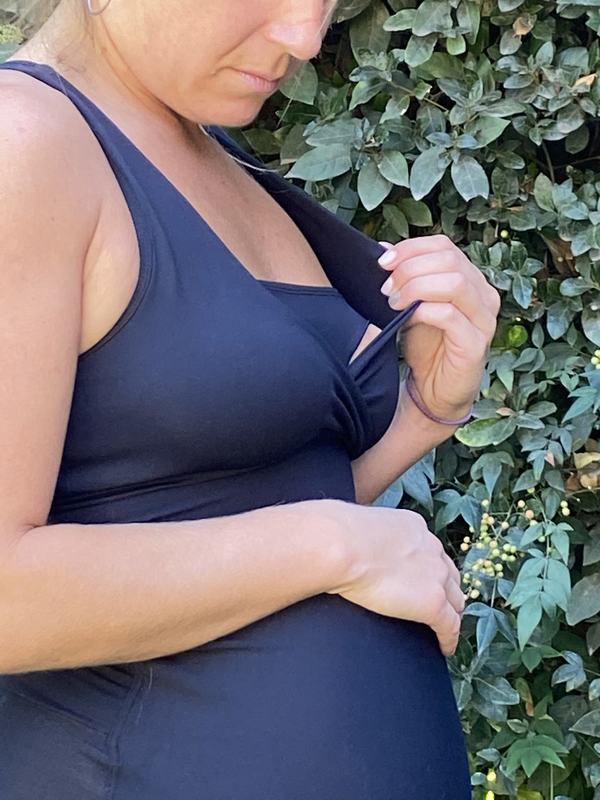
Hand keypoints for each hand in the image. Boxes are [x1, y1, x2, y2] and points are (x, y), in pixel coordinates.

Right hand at [324, 500, 465, 657]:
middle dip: (446, 590)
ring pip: (455, 600)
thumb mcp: (358, 526)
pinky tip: (443, 648)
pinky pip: (450, 626)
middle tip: (437, 605)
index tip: (422, 579)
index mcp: (413, 527)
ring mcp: (436, 576)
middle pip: (449, 575)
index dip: (429, 568)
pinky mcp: (433, 603)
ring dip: (450, 614)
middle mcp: (431, 548)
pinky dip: (449, 639)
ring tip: (443, 629)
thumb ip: (364, 534)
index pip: (430, 551)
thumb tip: (346, 538)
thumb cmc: (336, 534)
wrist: (342, 545)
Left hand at [377, 235, 500, 419]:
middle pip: (449, 259)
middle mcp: (484, 294)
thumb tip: (384, 250)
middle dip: (410, 268)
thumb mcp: (411, 305)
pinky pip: (450, 315)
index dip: (411, 248)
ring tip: (393, 302)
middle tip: (386, 288)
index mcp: (470, 279)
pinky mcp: (477, 343)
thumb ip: (404, 279)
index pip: (444, 245)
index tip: (383, 262)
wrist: (434, 392)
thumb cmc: (426, 347)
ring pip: (455, 282)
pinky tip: (407, 317)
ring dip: (416, 287)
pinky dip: (423, 310)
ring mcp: (484, 319)